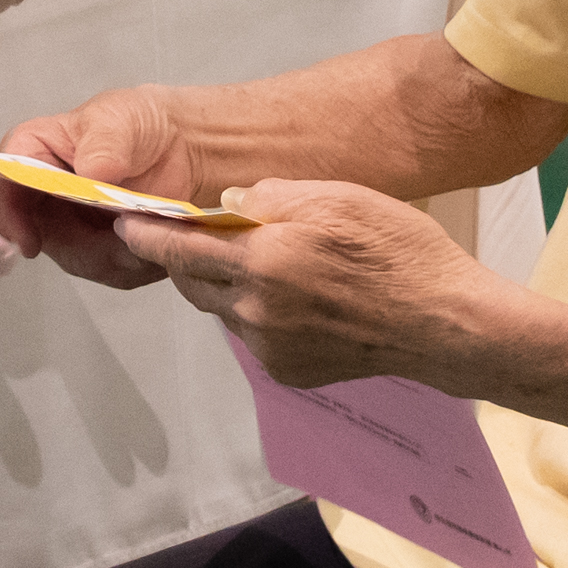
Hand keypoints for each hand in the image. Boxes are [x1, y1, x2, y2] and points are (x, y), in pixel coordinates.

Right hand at [0, 87, 207, 285]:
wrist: (185, 145)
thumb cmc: (142, 123)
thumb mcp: (121, 119)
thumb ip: (104, 143)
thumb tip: (90, 172)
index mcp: (38, 150)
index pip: (7, 178)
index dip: (9, 210)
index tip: (29, 241)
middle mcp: (45, 191)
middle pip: (38, 231)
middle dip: (76, 245)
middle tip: (119, 242)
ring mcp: (70, 223)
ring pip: (74, 257)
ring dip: (110, 256)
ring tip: (148, 235)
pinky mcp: (98, 247)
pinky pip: (105, 270)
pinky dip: (131, 264)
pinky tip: (154, 246)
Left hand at [117, 180, 486, 389]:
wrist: (444, 322)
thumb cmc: (398, 249)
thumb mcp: (338, 197)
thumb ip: (273, 196)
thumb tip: (228, 206)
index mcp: (263, 261)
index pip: (179, 249)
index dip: (146, 236)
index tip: (123, 225)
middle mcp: (256, 310)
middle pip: (193, 283)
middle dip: (186, 259)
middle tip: (198, 236)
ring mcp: (271, 348)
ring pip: (222, 310)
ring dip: (225, 286)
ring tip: (264, 265)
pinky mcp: (288, 371)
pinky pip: (253, 336)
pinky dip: (256, 314)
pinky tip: (295, 299)